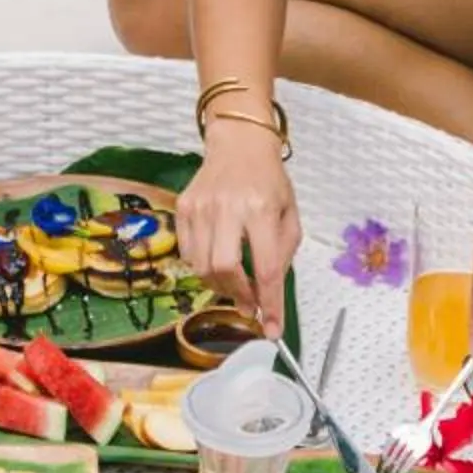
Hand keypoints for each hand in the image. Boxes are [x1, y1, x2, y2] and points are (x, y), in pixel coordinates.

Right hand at [175, 137, 299, 333]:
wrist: (239, 143)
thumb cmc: (269, 180)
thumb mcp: (290, 213)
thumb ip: (283, 253)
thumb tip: (268, 294)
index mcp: (261, 209)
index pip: (266, 267)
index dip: (270, 303)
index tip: (272, 329)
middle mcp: (228, 207)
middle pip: (225, 269)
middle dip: (239, 296)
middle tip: (250, 305)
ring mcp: (200, 207)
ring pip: (202, 266)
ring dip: (220, 285)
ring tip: (235, 283)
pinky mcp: (183, 207)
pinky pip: (188, 253)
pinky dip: (203, 267)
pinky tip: (217, 261)